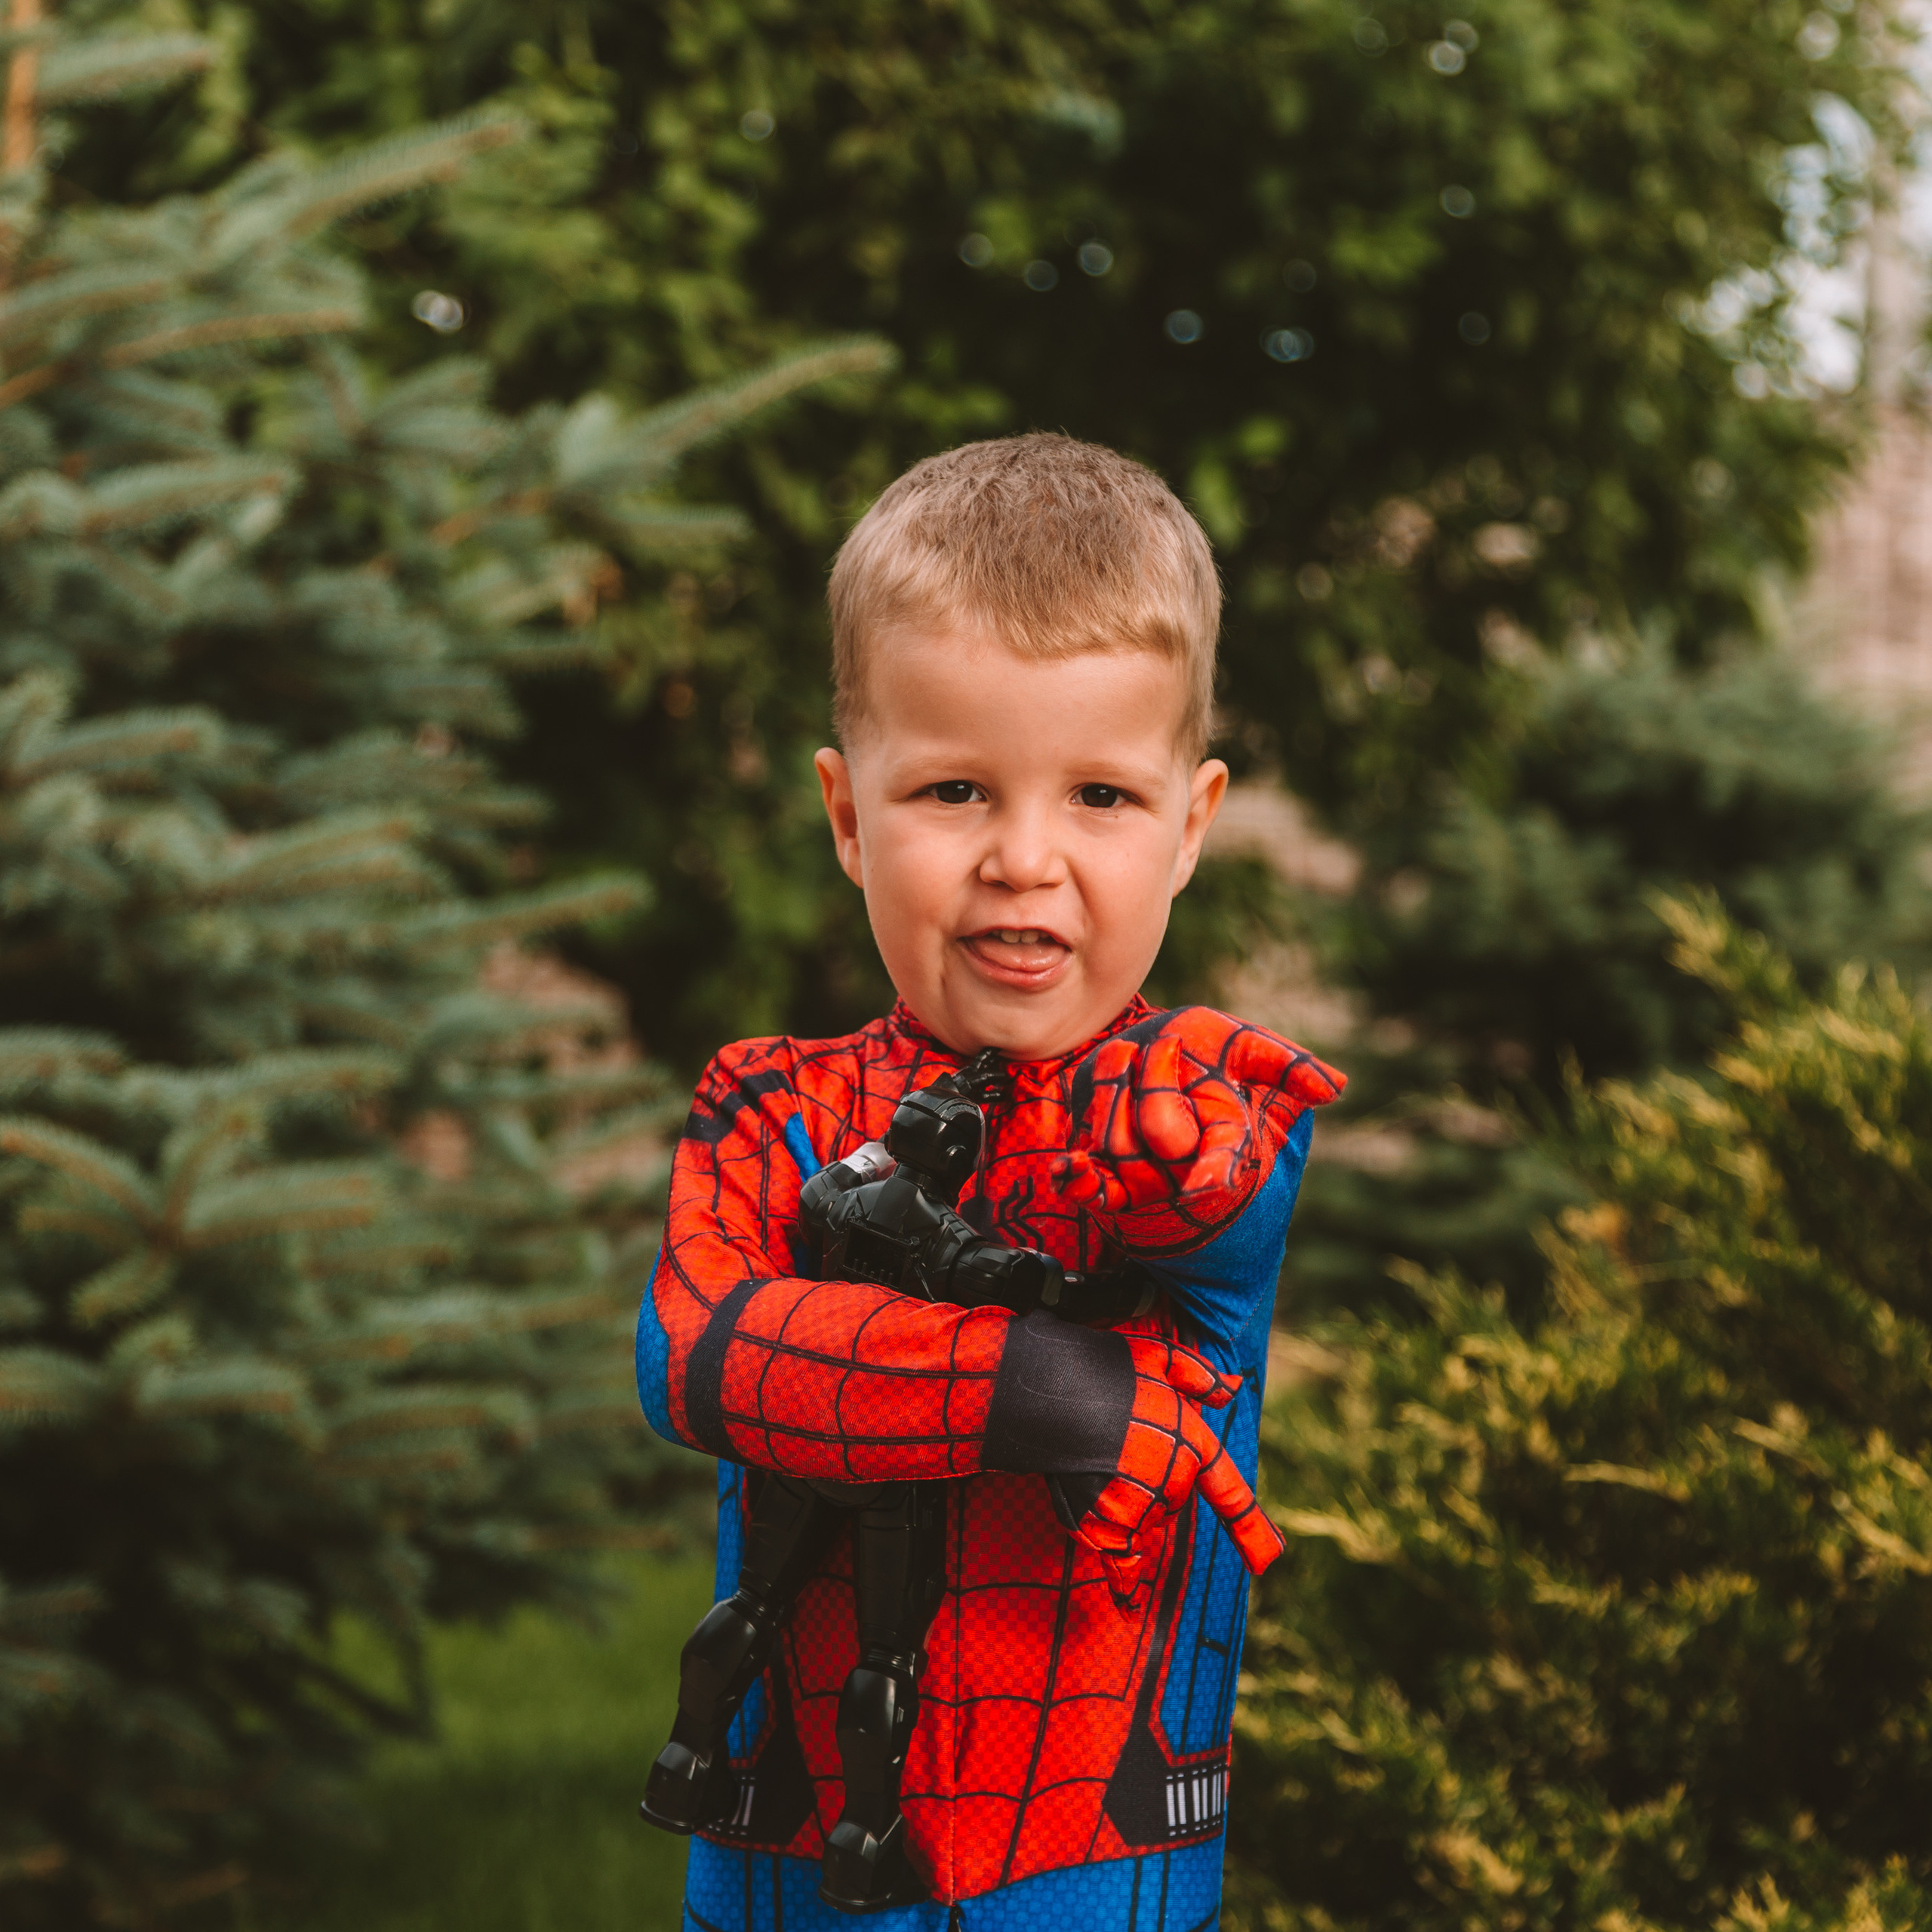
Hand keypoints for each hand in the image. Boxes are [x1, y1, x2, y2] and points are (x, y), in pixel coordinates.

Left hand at [1054, 1008, 1341, 1221]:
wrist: (1150, 1054)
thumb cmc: (1206, 1051)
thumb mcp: (1246, 1047)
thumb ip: (1286, 1063)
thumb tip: (1336, 1087)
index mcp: (1226, 1139)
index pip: (1224, 1160)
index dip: (1214, 1171)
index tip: (1206, 1184)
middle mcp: (1185, 1164)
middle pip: (1161, 1130)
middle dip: (1155, 1080)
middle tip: (1157, 1042)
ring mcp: (1142, 1173)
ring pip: (1118, 1141)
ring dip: (1113, 1088)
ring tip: (1124, 1052)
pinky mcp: (1104, 1172)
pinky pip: (1091, 1185)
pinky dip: (1079, 1179)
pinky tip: (1069, 1169)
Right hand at [1064, 1332, 1284, 1606]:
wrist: (1051, 1389)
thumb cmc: (1106, 1367)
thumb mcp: (1161, 1358)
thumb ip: (1200, 1378)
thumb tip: (1234, 1389)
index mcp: (1191, 1445)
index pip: (1228, 1493)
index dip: (1251, 1531)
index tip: (1267, 1562)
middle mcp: (1172, 1483)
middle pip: (1171, 1499)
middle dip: (1153, 1478)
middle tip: (1118, 1441)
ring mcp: (1138, 1507)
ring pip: (1142, 1520)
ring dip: (1127, 1503)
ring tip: (1095, 1460)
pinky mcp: (1104, 1524)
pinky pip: (1122, 1562)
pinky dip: (1126, 1582)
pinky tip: (1129, 1602)